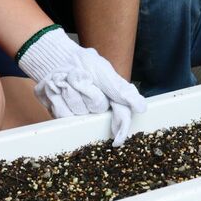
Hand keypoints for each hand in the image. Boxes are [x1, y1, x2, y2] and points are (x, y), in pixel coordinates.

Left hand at [17, 27, 147, 145]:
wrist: (59, 59)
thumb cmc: (85, 63)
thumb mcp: (106, 72)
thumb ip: (122, 91)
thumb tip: (141, 108)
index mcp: (112, 100)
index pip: (121, 117)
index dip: (120, 129)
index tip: (118, 140)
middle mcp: (97, 110)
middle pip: (97, 108)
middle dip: (89, 90)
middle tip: (83, 77)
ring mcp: (79, 113)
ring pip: (78, 110)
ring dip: (72, 90)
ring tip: (69, 79)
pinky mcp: (63, 114)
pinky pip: (62, 112)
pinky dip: (59, 97)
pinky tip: (58, 87)